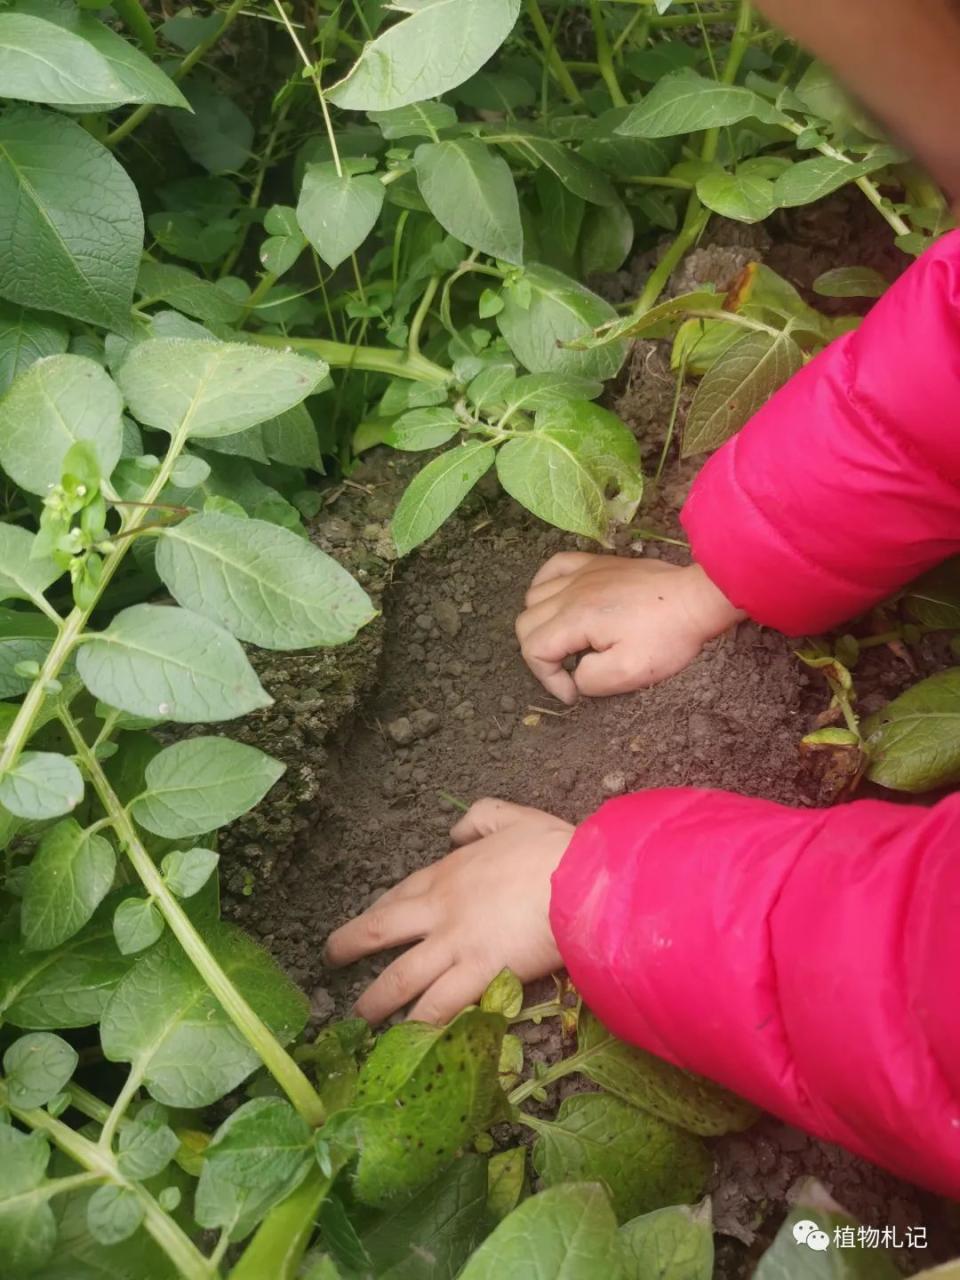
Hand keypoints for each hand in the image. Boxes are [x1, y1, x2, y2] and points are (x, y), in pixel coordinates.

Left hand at [324, 800, 572, 1025]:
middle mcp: (440, 911)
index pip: (400, 894)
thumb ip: (480, 818)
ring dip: (375, 1000)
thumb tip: (456, 831)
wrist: (580, 881)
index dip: (378, 910)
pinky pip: (440, 1007)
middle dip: (349, 947)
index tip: (364, 923)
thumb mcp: (512, 817)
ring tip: (359, 1017)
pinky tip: (405, 1042)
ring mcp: (454, 946)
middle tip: (330, 961)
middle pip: (380, 931)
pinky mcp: (477, 976)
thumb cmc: (552, 849)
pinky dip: (419, 1026)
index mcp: (448, 873)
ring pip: (400, 978)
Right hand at [516, 553, 744, 702]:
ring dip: (540, 624)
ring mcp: (582, 573)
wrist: (696, 599)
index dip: (546, 678)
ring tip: (565, 643)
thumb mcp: (630, 672)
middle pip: (525, 623)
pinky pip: (553, 566)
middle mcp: (571, 591)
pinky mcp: (595, 563)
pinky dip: (544, 584)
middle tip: (567, 672)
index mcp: (576, 617)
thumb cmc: (668, 636)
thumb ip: (590, 679)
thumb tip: (575, 676)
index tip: (573, 692)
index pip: (533, 649)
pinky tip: (555, 599)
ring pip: (533, 596)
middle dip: (539, 655)